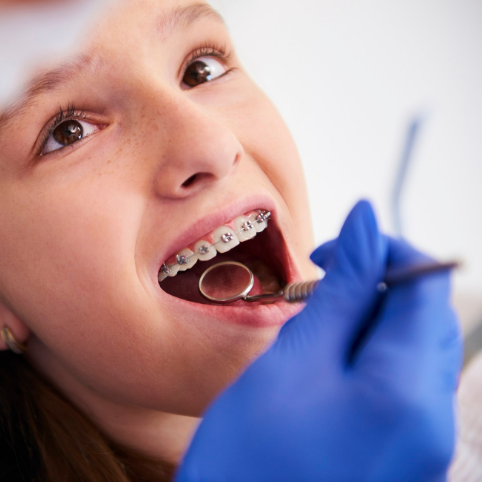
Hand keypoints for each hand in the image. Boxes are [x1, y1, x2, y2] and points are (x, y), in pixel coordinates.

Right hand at [177, 201, 460, 481]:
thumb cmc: (251, 461)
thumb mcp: (292, 362)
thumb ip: (341, 292)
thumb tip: (369, 225)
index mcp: (410, 391)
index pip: (426, 284)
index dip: (382, 248)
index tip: (331, 250)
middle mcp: (431, 421)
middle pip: (425, 318)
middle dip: (376, 287)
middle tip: (319, 288)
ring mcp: (421, 446)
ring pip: (412, 352)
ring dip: (368, 323)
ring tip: (313, 330)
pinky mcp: (402, 459)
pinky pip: (400, 389)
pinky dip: (367, 362)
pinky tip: (322, 370)